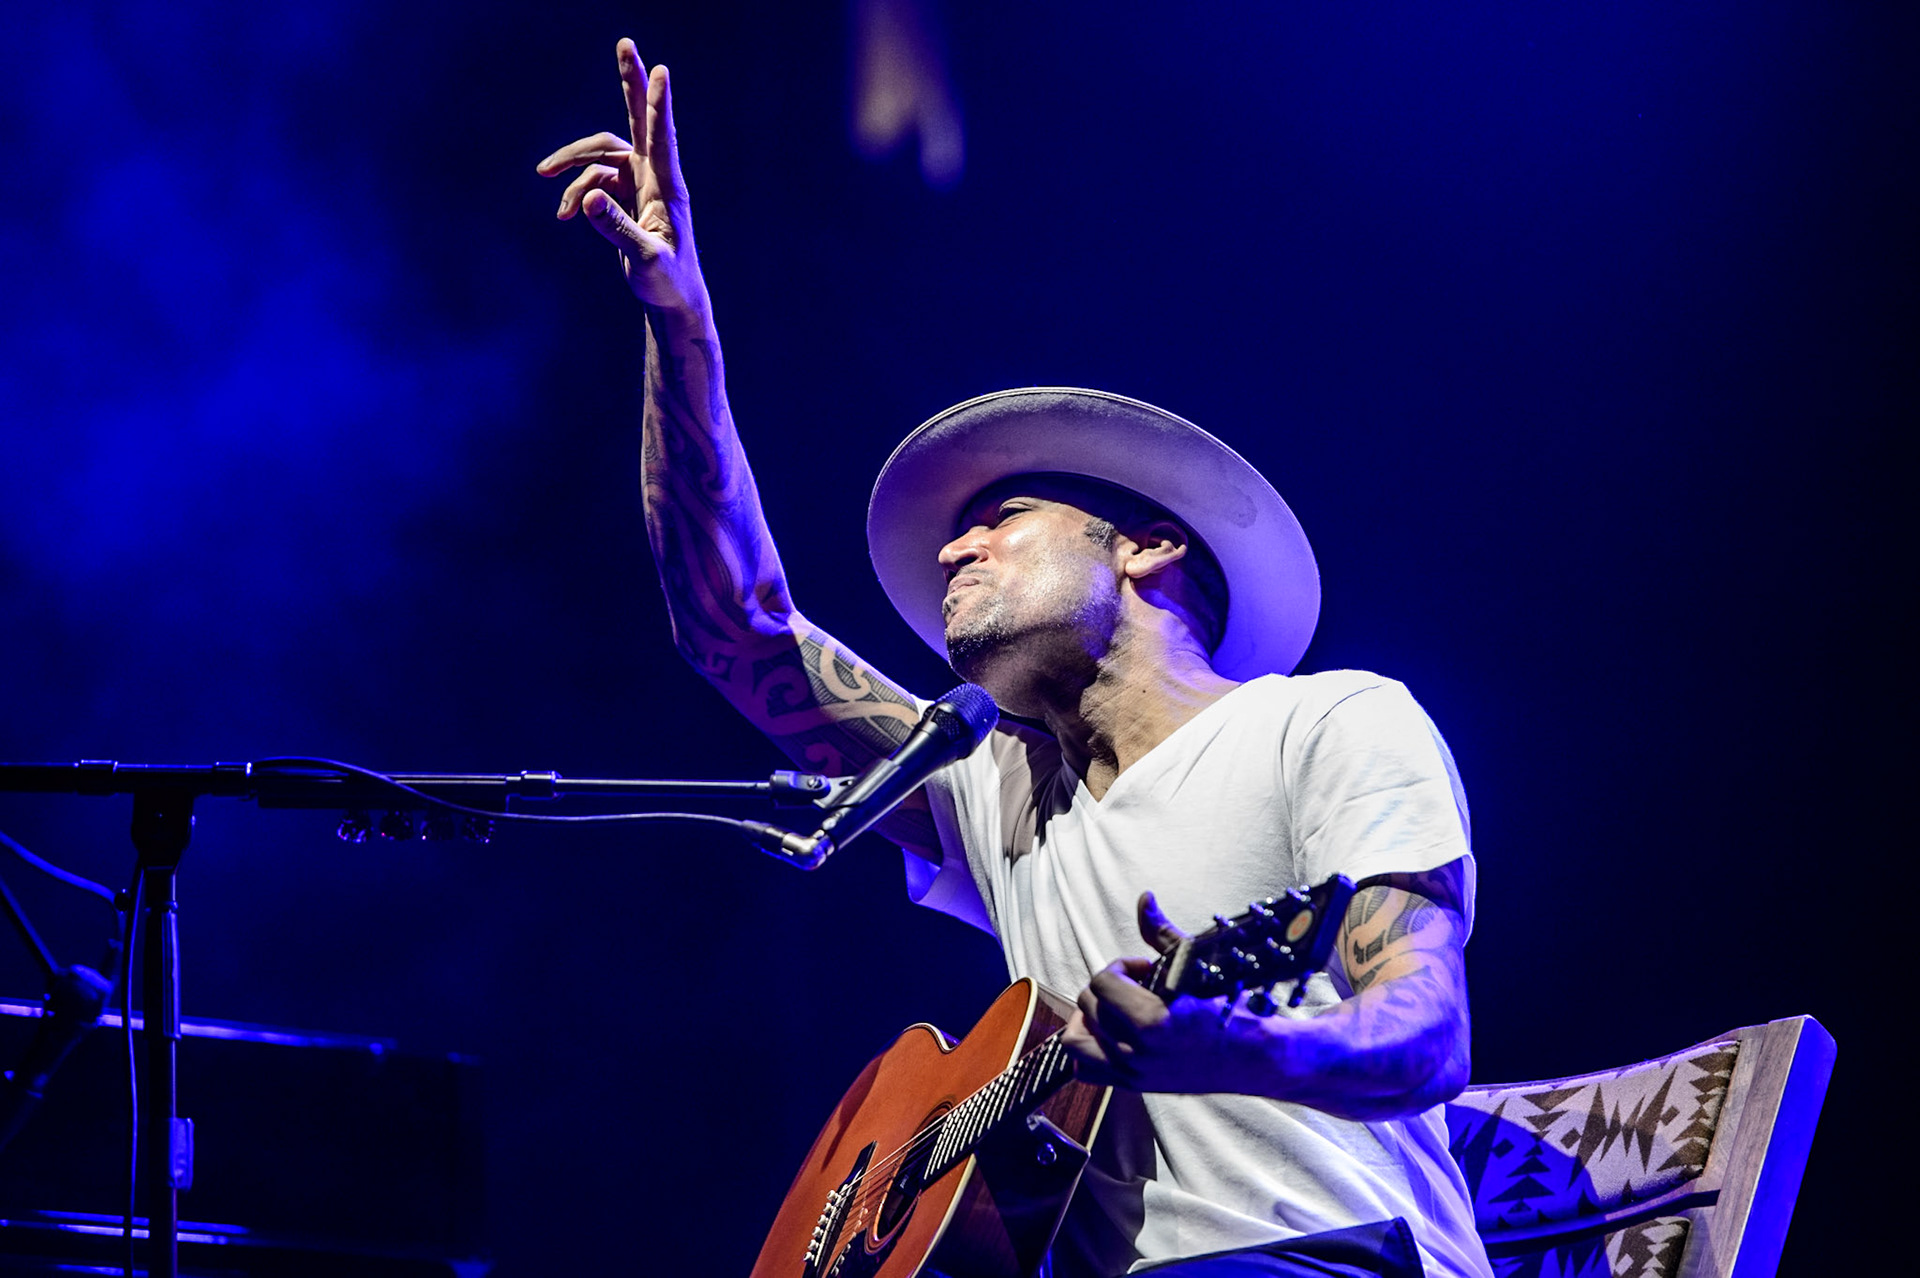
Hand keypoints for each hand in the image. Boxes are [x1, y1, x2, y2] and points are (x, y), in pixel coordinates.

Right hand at [537, 39, 705, 316]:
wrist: (670, 298)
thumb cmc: (666, 281)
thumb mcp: (643, 260)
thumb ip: (617, 230)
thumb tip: (589, 199)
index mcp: (667, 188)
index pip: (661, 138)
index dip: (658, 105)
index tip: (661, 71)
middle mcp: (655, 178)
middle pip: (638, 120)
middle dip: (629, 83)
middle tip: (626, 43)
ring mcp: (639, 184)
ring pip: (600, 156)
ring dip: (572, 164)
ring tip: (544, 176)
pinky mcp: (625, 196)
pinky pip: (593, 181)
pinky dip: (575, 193)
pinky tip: (563, 215)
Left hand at [1061, 893, 1271, 1092]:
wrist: (1256, 1057)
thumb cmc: (1230, 1009)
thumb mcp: (1195, 965)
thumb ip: (1160, 932)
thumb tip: (1144, 898)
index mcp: (1150, 1022)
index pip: (1103, 982)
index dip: (1122, 966)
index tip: (1146, 968)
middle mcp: (1136, 1052)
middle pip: (1088, 1005)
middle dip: (1108, 987)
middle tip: (1137, 985)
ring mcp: (1133, 1073)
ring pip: (1075, 1041)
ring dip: (1087, 1018)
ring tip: (1113, 1008)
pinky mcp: (1135, 1086)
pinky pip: (1086, 1071)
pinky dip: (1089, 1050)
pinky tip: (1110, 1033)